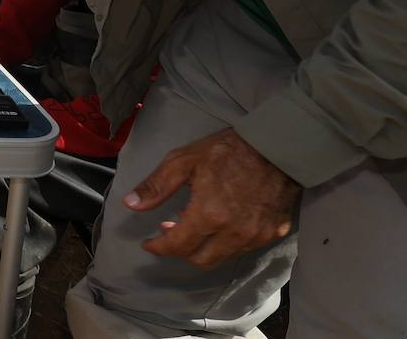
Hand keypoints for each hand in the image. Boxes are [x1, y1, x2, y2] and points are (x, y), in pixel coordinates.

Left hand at [125, 127, 300, 268]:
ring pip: (222, 257)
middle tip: (170, 230)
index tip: (148, 243)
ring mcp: (256, 236)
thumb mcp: (184, 161)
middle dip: (180, 250)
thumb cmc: (226, 151)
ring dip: (203, 247)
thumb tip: (130, 204)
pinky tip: (219, 222)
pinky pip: (243, 248)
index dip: (158, 248)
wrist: (276, 146)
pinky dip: (226, 242)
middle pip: (200, 260)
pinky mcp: (273, 233)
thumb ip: (156, 186)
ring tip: (193, 224)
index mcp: (209, 215)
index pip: (178, 246)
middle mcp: (234, 233)